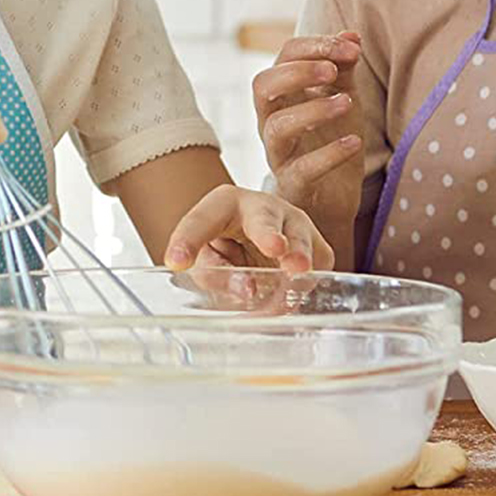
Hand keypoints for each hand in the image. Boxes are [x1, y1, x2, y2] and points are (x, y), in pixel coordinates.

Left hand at [162, 185, 332, 275]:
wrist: (262, 238)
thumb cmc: (229, 246)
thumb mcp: (208, 259)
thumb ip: (215, 274)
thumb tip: (248, 289)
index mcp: (224, 203)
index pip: (201, 221)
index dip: (188, 241)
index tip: (176, 261)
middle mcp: (263, 207)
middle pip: (263, 218)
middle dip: (267, 232)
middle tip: (273, 246)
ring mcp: (295, 223)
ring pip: (299, 240)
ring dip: (297, 256)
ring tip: (297, 270)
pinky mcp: (319, 247)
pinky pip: (315, 268)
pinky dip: (303, 284)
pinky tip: (292, 292)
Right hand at [252, 32, 364, 203]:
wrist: (335, 196)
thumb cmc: (331, 140)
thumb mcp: (342, 97)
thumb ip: (343, 68)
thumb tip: (351, 35)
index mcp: (282, 93)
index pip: (284, 56)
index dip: (314, 47)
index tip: (351, 48)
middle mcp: (271, 120)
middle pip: (263, 86)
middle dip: (297, 73)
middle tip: (332, 70)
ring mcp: (279, 153)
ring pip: (277, 127)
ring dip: (312, 110)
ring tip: (347, 104)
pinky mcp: (293, 185)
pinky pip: (302, 169)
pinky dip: (329, 154)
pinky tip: (353, 142)